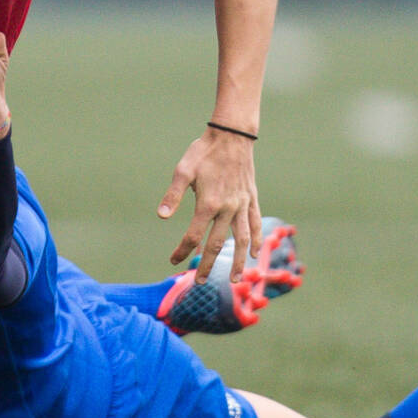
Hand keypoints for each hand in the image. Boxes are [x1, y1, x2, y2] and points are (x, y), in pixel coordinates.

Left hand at [158, 128, 260, 282]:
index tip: (173, 260)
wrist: (232, 135)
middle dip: (207, 264)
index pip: (193, 235)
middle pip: (216, 244)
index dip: (182, 250)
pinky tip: (255, 253)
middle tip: (199, 282)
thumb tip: (161, 216)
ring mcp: (242, 205)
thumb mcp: (183, 170)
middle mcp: (227, 208)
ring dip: (237, 261)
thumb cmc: (204, 152)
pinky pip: (255, 223)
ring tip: (233, 280)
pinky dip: (256, 239)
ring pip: (241, 240)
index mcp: (208, 204)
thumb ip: (173, 195)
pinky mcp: (252, 199)